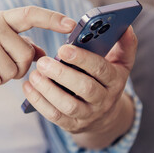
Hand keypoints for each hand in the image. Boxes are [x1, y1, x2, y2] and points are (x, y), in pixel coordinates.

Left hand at [23, 26, 136, 148]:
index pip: (101, 69)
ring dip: (48, 90)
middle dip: (62, 74)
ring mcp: (88, 115)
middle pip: (85, 88)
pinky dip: (39, 102)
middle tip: (43, 62)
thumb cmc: (106, 80)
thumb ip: (124, 44)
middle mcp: (103, 100)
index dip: (82, 59)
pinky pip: (55, 116)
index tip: (63, 49)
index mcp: (115, 80)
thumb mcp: (120, 63)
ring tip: (34, 74)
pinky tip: (28, 87)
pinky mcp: (72, 125)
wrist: (104, 117)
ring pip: (68, 105)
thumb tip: (126, 26)